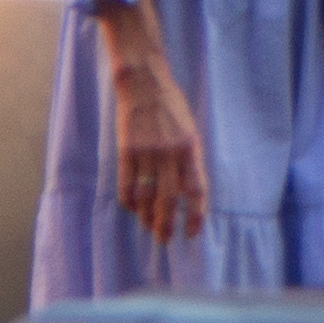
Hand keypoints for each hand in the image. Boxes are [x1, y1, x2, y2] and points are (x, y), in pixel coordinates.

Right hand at [111, 52, 207, 242]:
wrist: (143, 83)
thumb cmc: (170, 106)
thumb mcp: (189, 130)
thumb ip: (189, 159)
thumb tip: (187, 191)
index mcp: (190, 149)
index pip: (196, 190)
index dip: (195, 215)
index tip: (192, 233)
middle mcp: (170, 154)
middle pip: (169, 200)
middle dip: (166, 225)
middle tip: (164, 240)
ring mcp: (147, 153)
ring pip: (146, 196)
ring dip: (146, 216)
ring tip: (147, 227)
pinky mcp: (127, 151)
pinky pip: (126, 184)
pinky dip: (128, 201)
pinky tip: (131, 208)